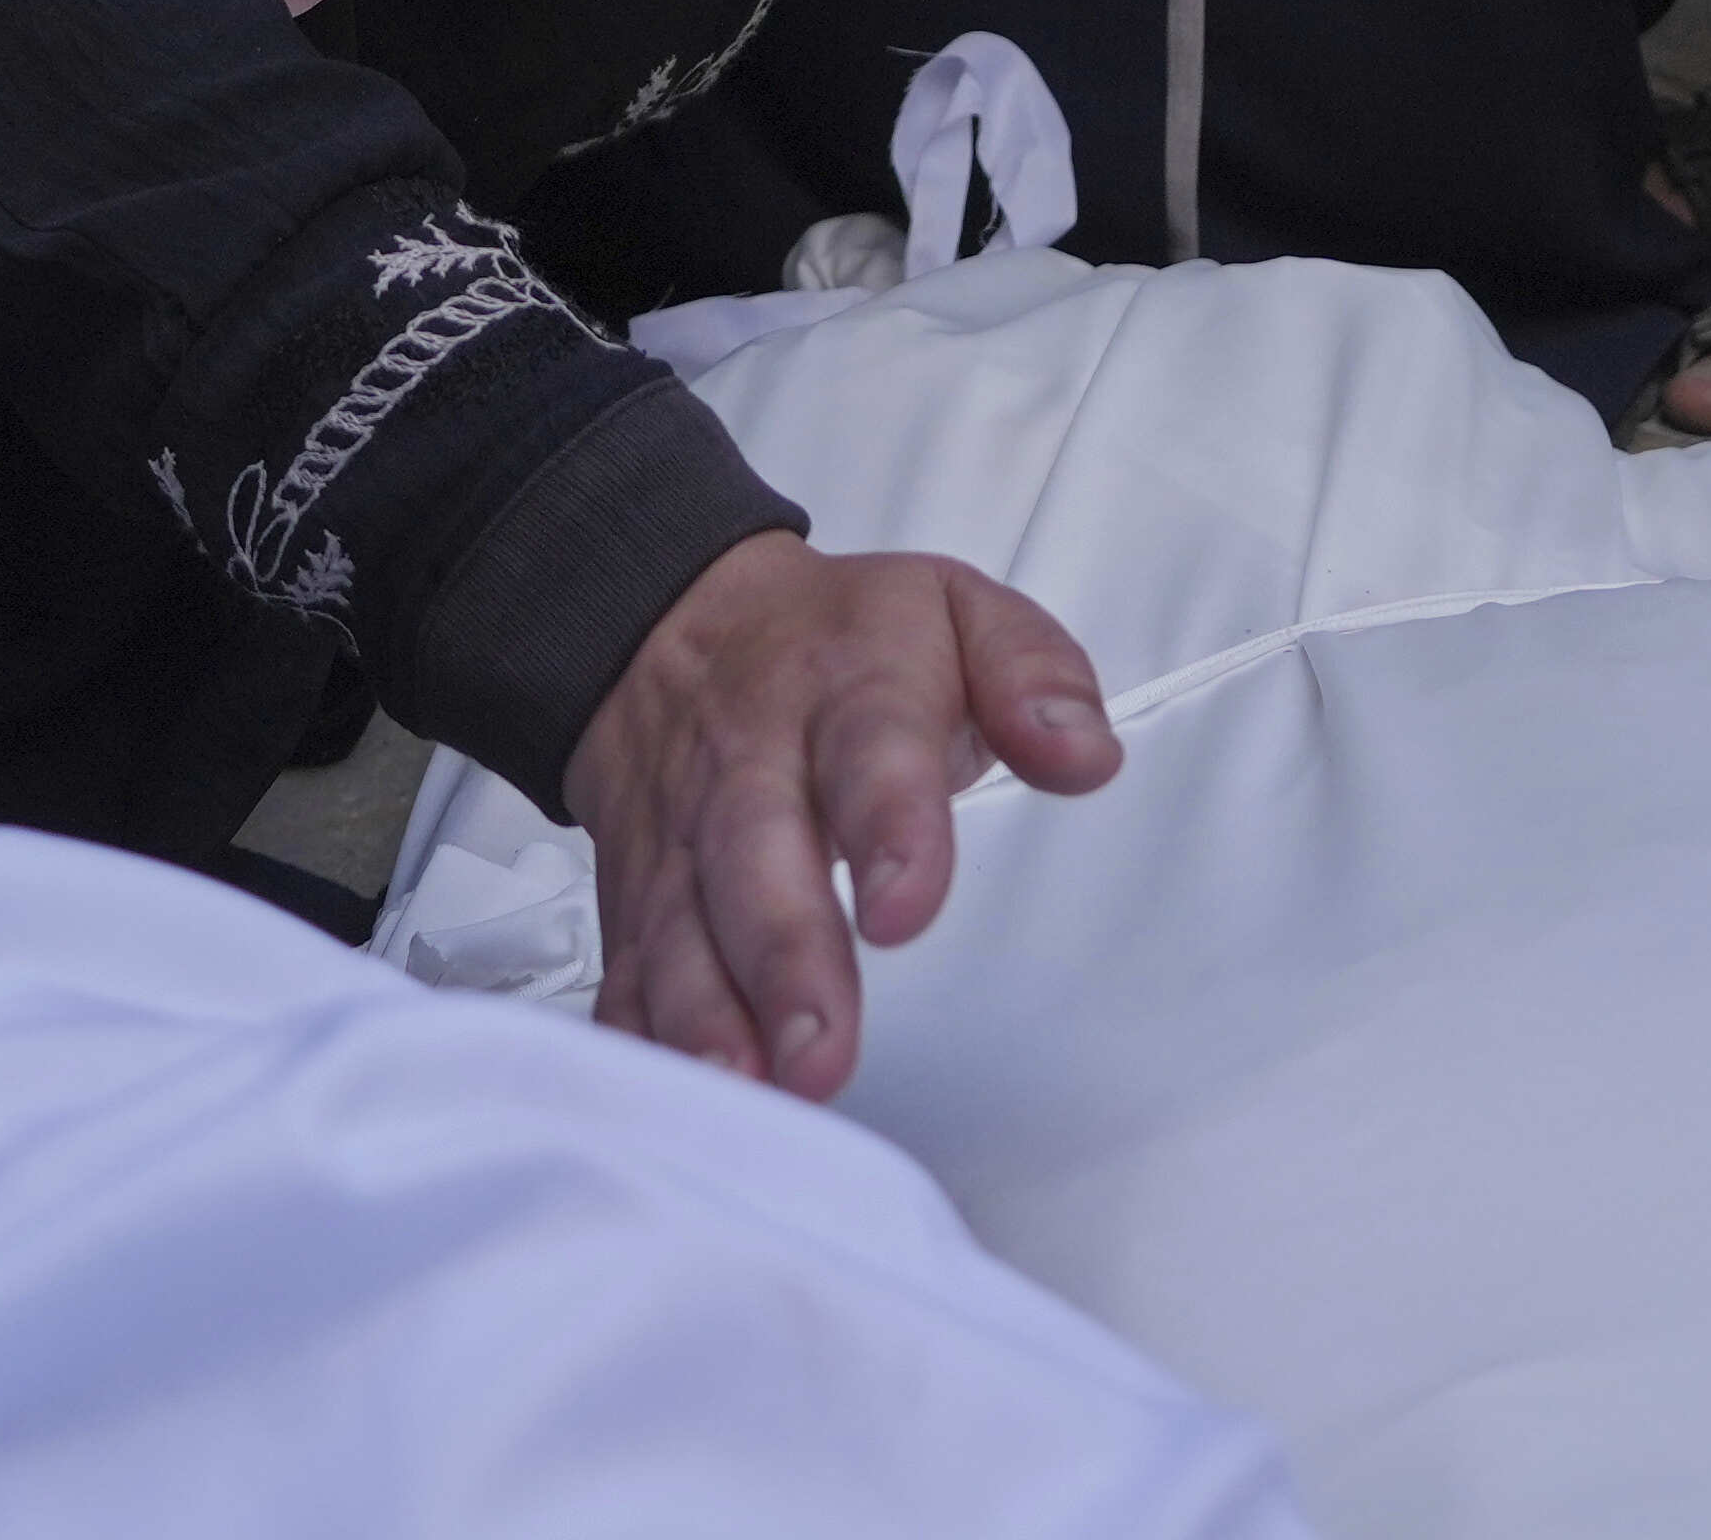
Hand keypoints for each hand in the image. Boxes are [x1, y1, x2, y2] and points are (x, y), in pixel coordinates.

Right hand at [568, 532, 1122, 1100]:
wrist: (675, 629)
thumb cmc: (839, 645)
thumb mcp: (958, 614)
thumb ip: (1032, 676)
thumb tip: (1084, 752)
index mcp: (849, 687)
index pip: (871, 750)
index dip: (888, 828)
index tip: (903, 906)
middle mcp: (752, 767)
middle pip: (756, 858)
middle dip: (785, 959)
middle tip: (819, 1046)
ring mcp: (683, 839)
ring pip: (681, 929)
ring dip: (708, 1016)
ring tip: (746, 1086)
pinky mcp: (638, 903)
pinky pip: (626, 972)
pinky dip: (640, 1038)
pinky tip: (675, 1095)